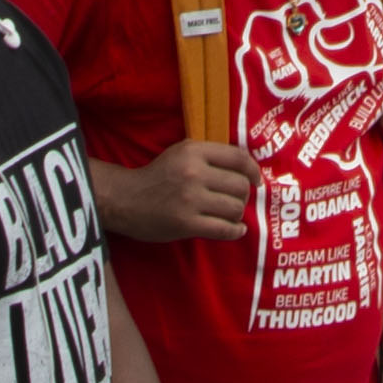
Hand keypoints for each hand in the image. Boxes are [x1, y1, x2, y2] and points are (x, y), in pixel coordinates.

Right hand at [99, 138, 258, 239]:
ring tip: (231, 215)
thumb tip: (247, 170)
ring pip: (235, 208)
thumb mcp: (181, 153)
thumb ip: (210, 157)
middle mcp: (194, 173)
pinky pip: (224, 229)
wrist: (126, 200)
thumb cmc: (158, 176)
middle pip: (240, 185)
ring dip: (238, 214)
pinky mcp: (186, 223)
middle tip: (237, 200)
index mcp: (194, 151)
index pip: (238, 158)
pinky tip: (236, 230)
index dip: (253, 171)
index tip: (256, 180)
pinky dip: (235, 231)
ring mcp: (190, 199)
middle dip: (244, 195)